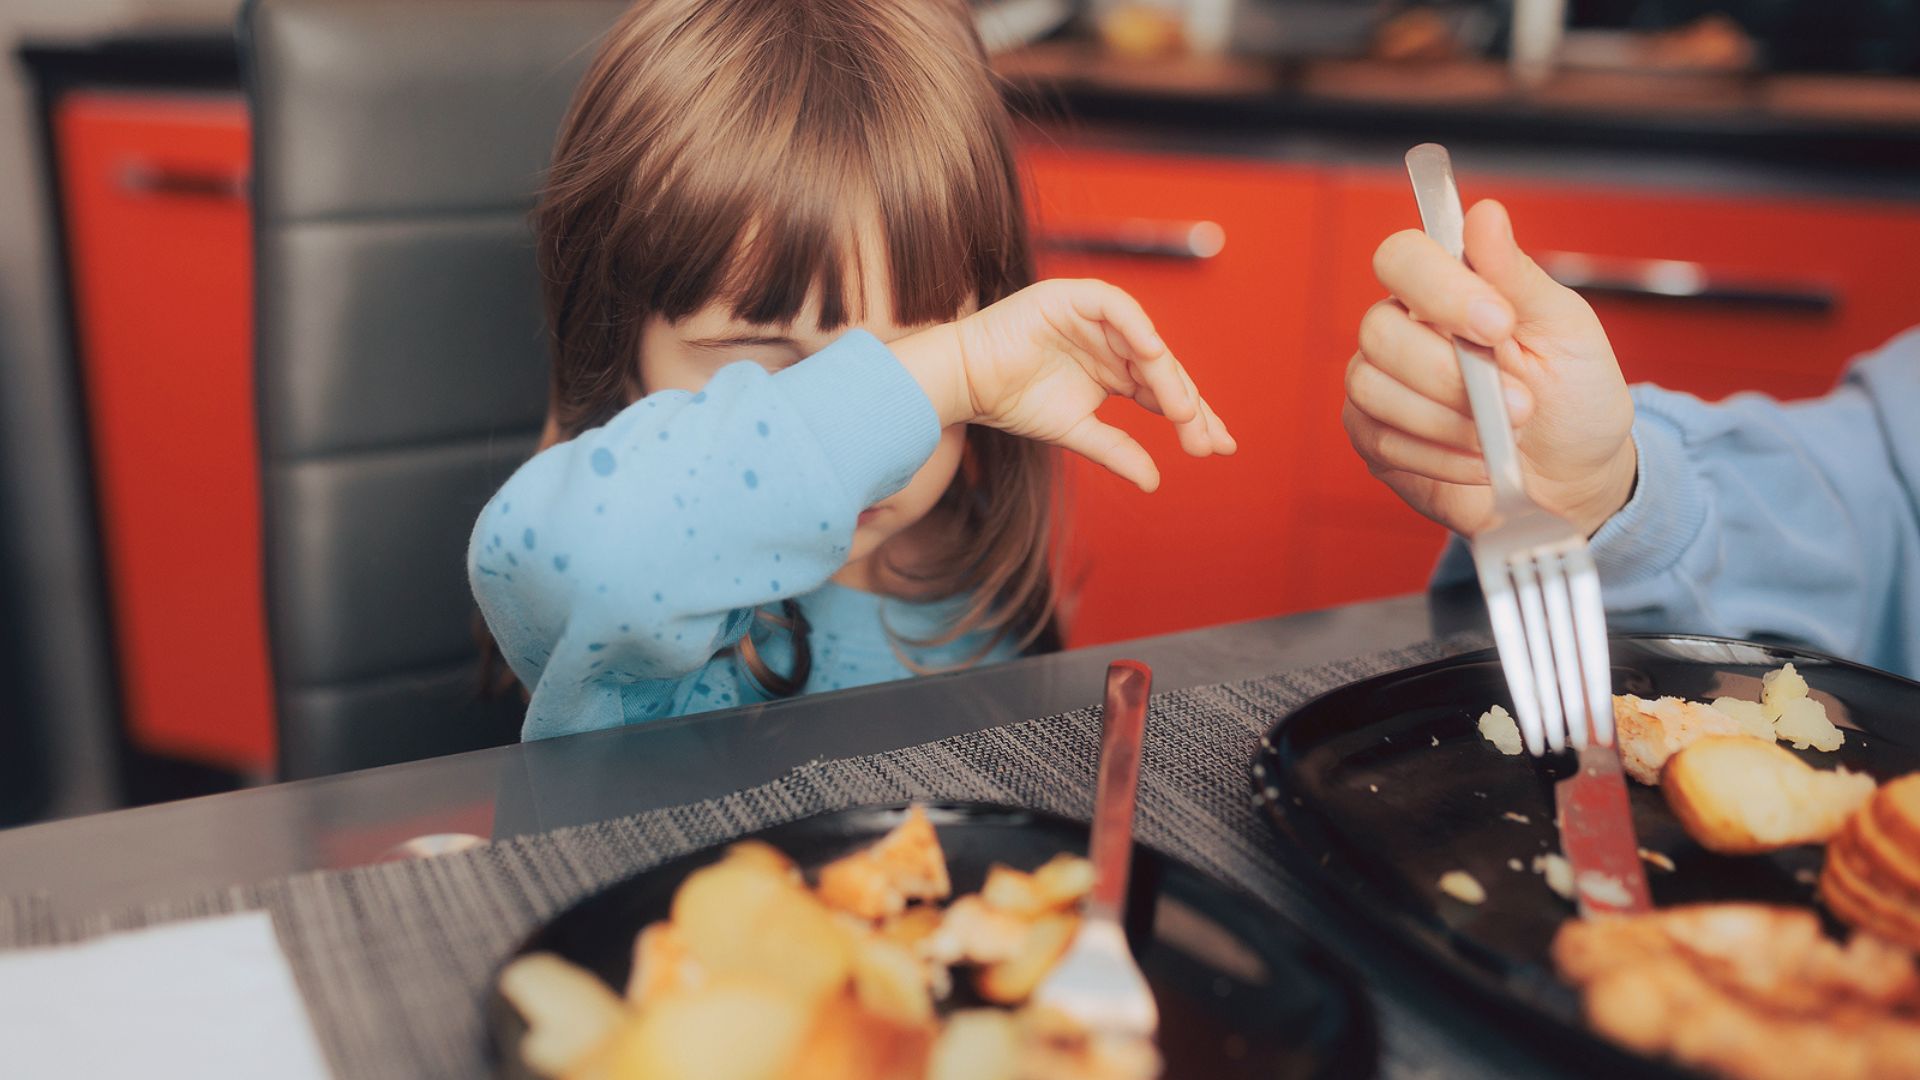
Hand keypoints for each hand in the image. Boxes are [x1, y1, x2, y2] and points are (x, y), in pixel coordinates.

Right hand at [894, 279, 1234, 491]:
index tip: (1218, 447)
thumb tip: (1155, 482)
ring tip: (1183, 412)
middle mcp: (1113, 342)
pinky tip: (1154, 357)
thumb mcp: (1075, 431)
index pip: (1164, 391)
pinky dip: (1136, 328)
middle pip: (1164, 370)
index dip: (1193, 416)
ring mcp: (1097, 317)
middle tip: (1207, 439)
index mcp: (1116, 370)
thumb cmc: (1012, 401)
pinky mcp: (1075, 297)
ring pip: (1146, 343)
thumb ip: (1116, 450)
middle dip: (1188, 405)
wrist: (967, 379)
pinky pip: (1117, 308)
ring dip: (1166, 377)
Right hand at [1346, 199, 1636, 536]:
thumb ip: (1517, 275)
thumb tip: (1485, 215)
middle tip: (1516, 401)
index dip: (1439, 288)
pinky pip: (1382, 441)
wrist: (1575, 478)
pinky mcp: (1375, 442)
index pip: (1401, 258)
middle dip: (1448, 373)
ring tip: (1503, 434)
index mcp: (1446, 291)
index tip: (1498, 324)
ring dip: (1450, 420)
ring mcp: (1381, 387)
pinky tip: (1478, 459)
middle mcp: (1403, 332)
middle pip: (1377, 328)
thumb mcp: (1565, 329)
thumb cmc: (1572, 397)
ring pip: (1372, 388)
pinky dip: (1442, 457)